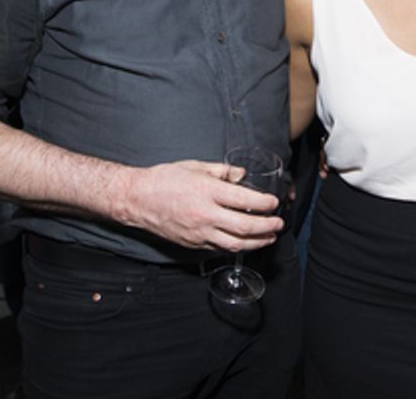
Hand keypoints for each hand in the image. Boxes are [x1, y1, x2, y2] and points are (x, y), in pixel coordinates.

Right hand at [121, 159, 283, 252]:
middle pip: (243, 227)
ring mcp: (199, 232)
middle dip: (266, 227)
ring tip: (269, 238)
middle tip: (278, 224)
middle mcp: (205, 214)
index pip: (244, 201)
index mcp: (207, 192)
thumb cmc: (164, 179)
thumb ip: (222, 171)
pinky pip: (219, 248)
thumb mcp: (195, 166)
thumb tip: (242, 175)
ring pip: (234, 244)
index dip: (264, 204)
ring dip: (256, 243)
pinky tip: (245, 242)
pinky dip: (236, 247)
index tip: (274, 203)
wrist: (137, 199)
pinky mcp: (193, 243)